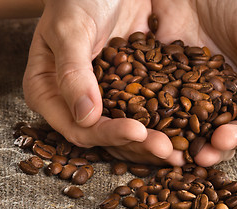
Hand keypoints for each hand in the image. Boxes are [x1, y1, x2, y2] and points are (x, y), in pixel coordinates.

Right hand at [23, 0, 173, 164]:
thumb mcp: (70, 30)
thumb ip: (72, 71)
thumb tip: (85, 117)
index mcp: (50, 92)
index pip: (78, 127)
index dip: (108, 134)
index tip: (138, 132)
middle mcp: (76, 101)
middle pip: (107, 135)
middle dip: (138, 144)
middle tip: (170, 151)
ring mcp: (105, 97)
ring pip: (129, 128)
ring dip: (155, 139)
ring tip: (182, 148)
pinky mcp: (129, 88)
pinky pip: (146, 109)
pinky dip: (165, 120)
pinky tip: (186, 128)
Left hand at [152, 0, 236, 165]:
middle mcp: (233, 102)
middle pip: (234, 134)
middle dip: (226, 145)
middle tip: (216, 145)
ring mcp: (201, 100)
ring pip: (202, 132)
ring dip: (198, 144)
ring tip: (193, 152)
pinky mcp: (174, 92)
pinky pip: (172, 114)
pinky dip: (169, 128)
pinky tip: (166, 135)